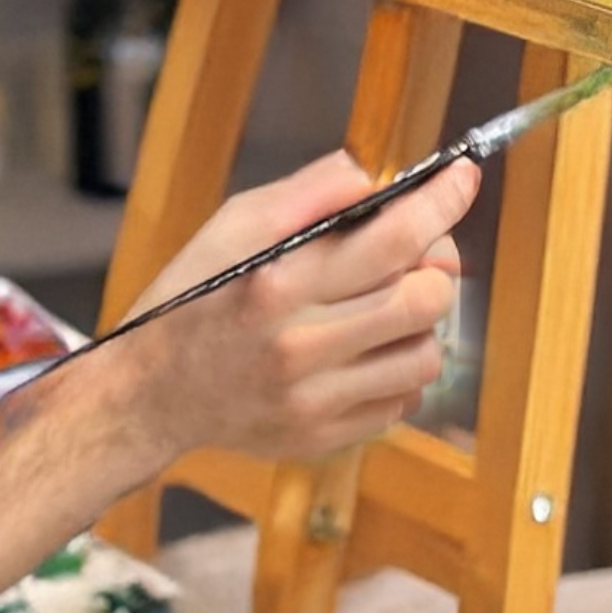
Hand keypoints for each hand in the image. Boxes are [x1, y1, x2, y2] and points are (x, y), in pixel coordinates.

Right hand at [123, 150, 478, 465]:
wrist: (150, 394)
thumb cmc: (191, 299)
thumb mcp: (230, 227)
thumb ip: (306, 194)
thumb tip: (374, 176)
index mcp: (277, 283)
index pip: (391, 239)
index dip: (440, 203)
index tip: (461, 179)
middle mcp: (300, 345)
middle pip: (425, 299)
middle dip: (436, 265)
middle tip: (417, 253)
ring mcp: (315, 399)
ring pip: (426, 355)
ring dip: (420, 322)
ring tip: (383, 307)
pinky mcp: (323, 436)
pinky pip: (403, 401)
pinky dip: (397, 368)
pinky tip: (362, 350)